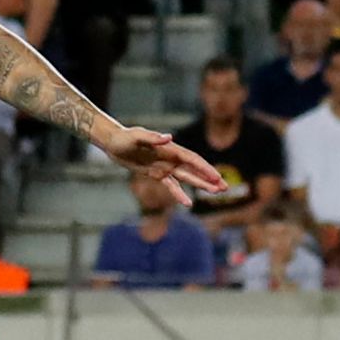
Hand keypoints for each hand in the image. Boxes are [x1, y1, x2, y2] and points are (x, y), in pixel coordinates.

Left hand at [98, 125, 225, 206]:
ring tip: (216, 192)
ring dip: (201, 185)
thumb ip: (153, 138)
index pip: (192, 160)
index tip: (217, 177)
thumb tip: (169, 138)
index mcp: (170, 149)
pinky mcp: (156, 174)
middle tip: (225, 188)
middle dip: (210, 179)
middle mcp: (171, 158)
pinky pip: (171, 186)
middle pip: (195, 170)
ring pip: (187, 178)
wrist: (113, 143)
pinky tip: (188, 203)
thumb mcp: (137, 136)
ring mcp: (165, 167)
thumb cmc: (125, 137)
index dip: (205, 168)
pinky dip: (180, 194)